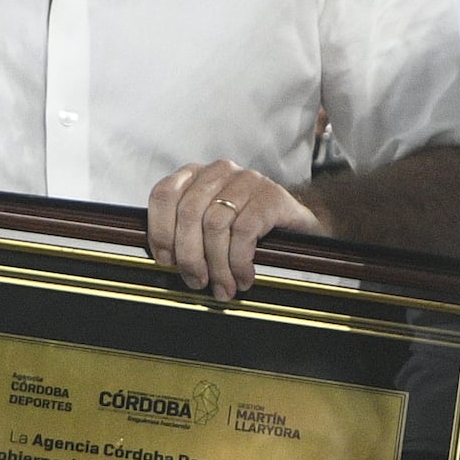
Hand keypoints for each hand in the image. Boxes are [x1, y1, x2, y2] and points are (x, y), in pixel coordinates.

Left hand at [145, 160, 321, 305]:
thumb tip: (166, 261)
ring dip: (217, 266)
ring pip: (215, 225)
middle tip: (196, 282)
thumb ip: (186, 233)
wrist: (300, 225)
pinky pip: (244, 232)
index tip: (166, 261)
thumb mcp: (212, 226)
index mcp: (196, 176)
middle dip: (189, 256)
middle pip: (188, 213)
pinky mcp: (271, 196)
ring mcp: (246, 180)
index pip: (164, 194)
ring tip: (223, 287)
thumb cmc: (249, 229)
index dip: (159, 230)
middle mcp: (219, 172)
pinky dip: (239, 262)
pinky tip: (244, 277)